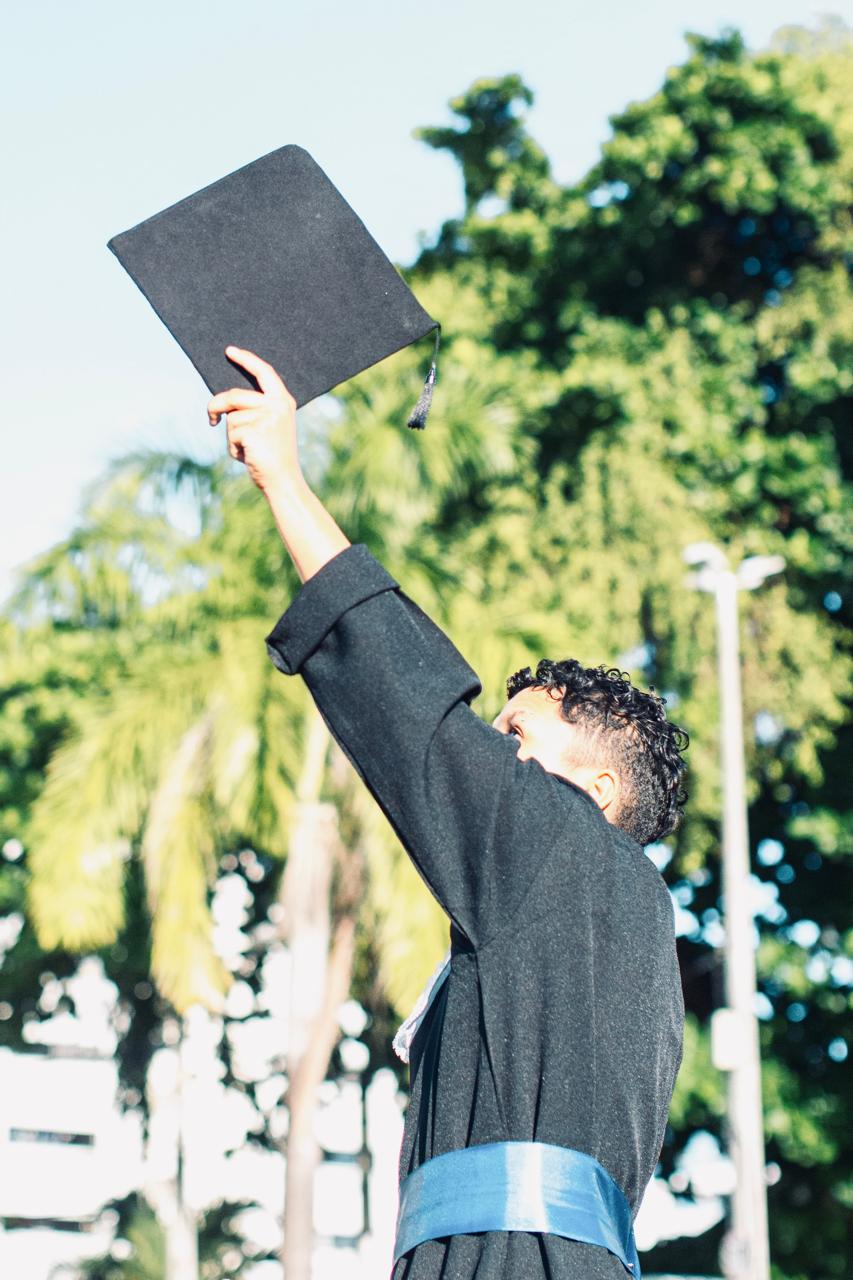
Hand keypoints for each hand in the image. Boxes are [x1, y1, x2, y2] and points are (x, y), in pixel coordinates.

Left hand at [208, 347, 299, 493]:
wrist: (283, 480)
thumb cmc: (273, 456)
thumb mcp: (268, 426)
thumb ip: (254, 410)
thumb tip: (223, 404)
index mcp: (283, 401)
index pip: (264, 372)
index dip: (247, 359)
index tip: (229, 351)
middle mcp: (277, 405)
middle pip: (233, 396)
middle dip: (216, 406)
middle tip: (211, 419)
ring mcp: (266, 417)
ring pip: (230, 418)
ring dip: (232, 437)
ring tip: (250, 450)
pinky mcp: (253, 430)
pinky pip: (230, 435)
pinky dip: (233, 449)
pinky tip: (249, 457)